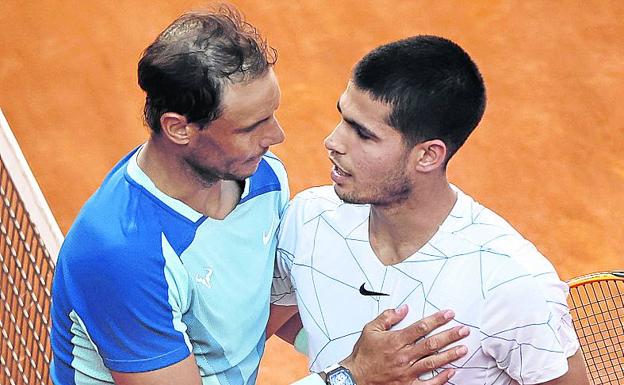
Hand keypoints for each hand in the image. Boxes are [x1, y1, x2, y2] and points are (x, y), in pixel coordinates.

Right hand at [340, 305, 468, 384]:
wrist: (355, 377)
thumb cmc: (363, 355)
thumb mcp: (370, 330)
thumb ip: (387, 317)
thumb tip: (402, 309)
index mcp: (396, 341)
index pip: (421, 327)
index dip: (437, 319)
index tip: (449, 314)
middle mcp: (404, 356)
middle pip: (432, 343)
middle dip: (450, 335)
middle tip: (463, 330)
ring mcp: (407, 372)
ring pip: (434, 362)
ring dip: (450, 355)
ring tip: (463, 348)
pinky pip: (428, 384)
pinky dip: (441, 378)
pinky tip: (451, 372)